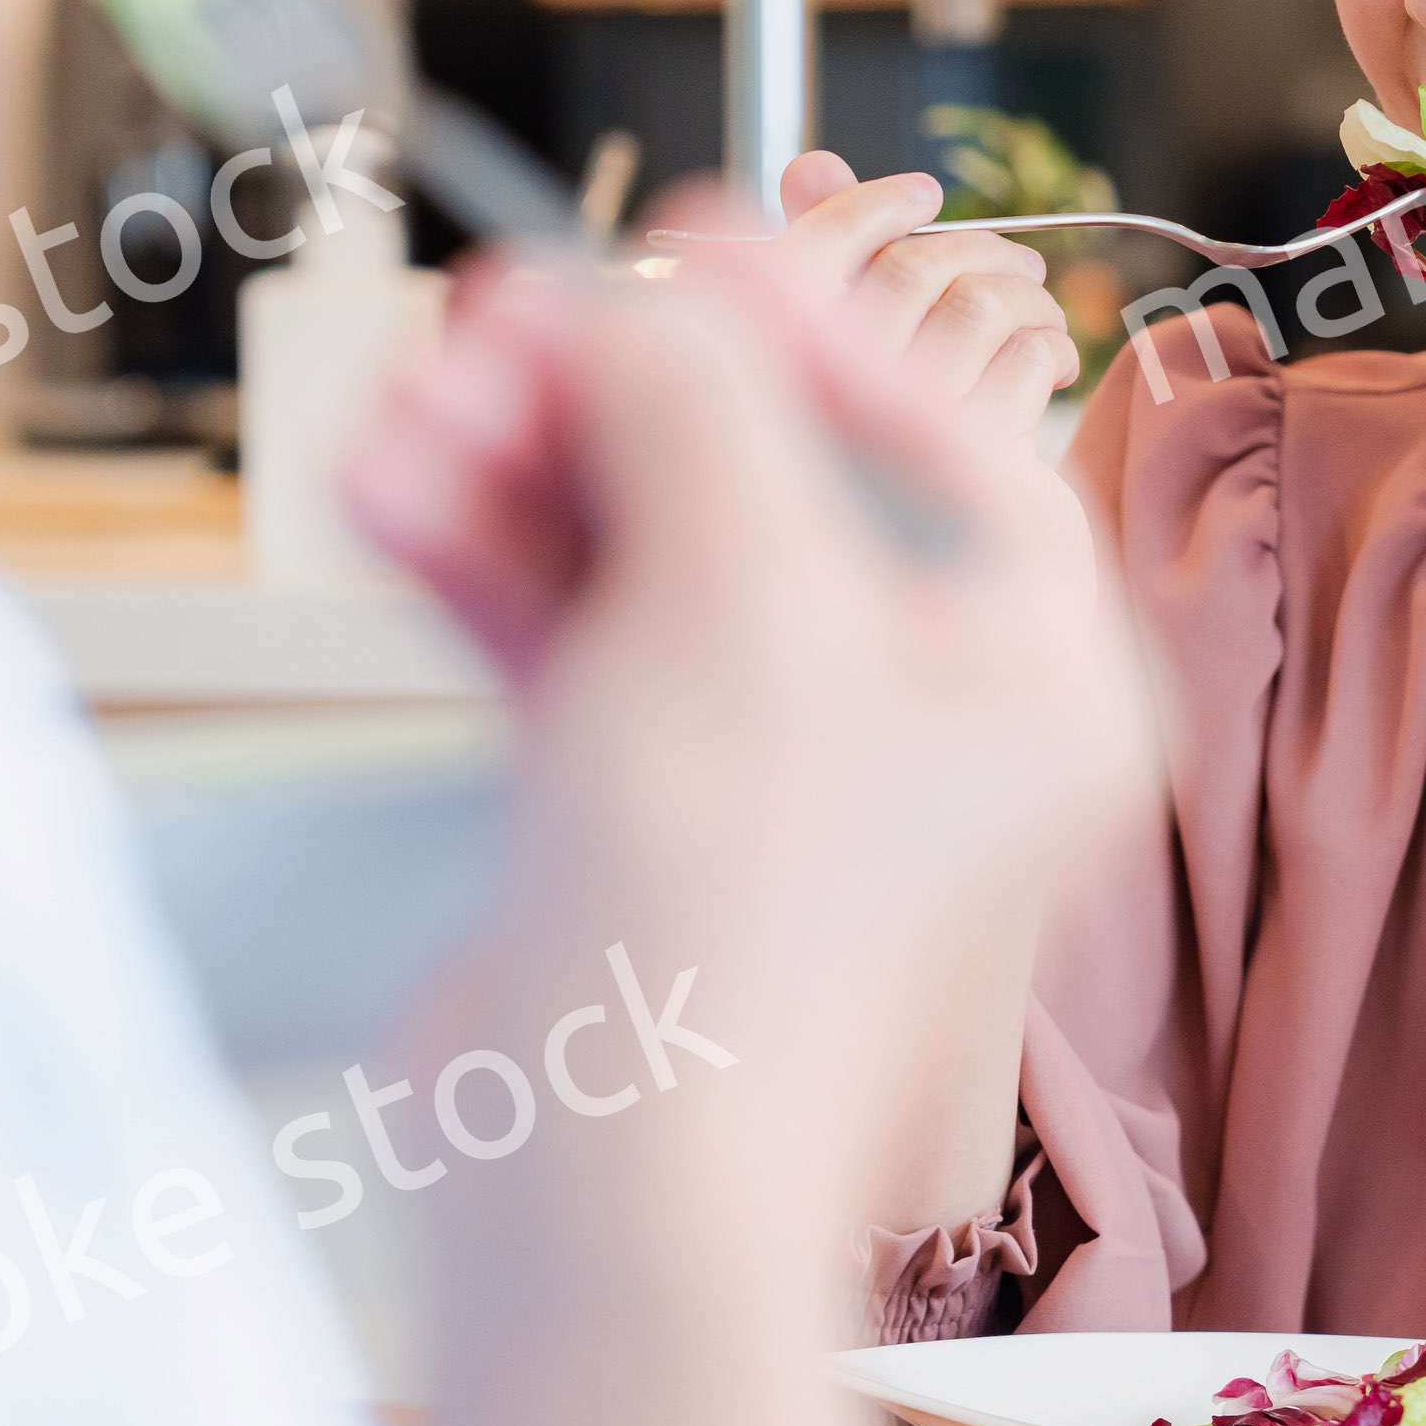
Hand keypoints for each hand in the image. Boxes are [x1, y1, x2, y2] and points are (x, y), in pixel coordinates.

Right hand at [349, 241, 1152, 1425]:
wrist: (602, 1187)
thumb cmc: (732, 919)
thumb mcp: (739, 599)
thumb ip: (699, 416)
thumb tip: (649, 310)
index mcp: (1036, 676)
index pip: (943, 437)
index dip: (815, 323)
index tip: (700, 237)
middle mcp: (929, 721)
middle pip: (774, 484)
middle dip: (623, 392)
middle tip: (503, 309)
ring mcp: (782, 774)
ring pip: (651, 557)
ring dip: (523, 463)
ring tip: (410, 392)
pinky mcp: (650, 821)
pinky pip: (572, 644)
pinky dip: (486, 562)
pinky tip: (389, 482)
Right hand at [776, 148, 1083, 439]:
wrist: (919, 591)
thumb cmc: (872, 467)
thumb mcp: (825, 361)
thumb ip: (815, 256)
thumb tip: (813, 167)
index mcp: (776, 356)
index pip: (824, 243)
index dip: (878, 206)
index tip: (923, 195)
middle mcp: (833, 389)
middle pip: (919, 268)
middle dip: (985, 250)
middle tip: (1024, 267)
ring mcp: (903, 428)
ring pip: (982, 308)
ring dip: (1030, 300)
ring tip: (1043, 315)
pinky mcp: (975, 465)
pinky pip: (1023, 363)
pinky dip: (1046, 350)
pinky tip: (1047, 365)